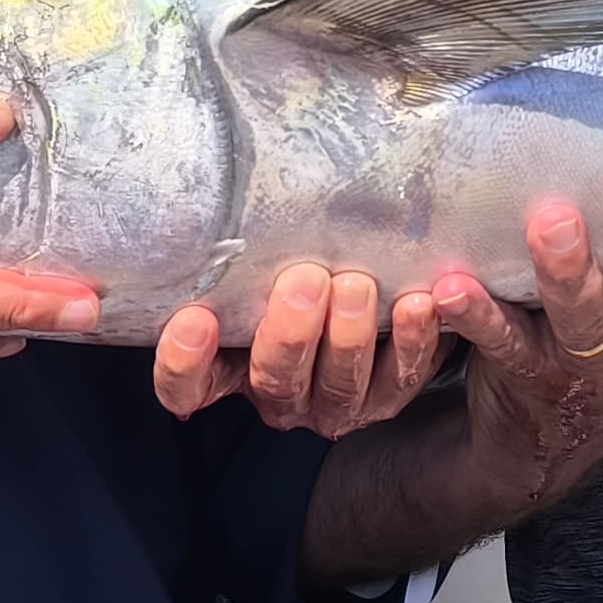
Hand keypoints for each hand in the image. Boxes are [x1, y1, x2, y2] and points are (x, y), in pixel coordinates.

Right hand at [152, 262, 448, 437]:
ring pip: (339, 386)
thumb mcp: (255, 264)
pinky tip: (418, 303)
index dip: (184, 362)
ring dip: (348, 337)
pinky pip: (401, 376)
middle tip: (305, 281)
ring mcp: (332, 402)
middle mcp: (278, 393)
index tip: (195, 319)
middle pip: (274, 380)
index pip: (187, 384)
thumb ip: (235, 253)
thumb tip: (212, 200)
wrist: (370, 288)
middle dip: (290, 334)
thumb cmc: (295, 266)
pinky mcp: (386, 395)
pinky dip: (411, 340)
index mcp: (228, 367)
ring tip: (357, 285)